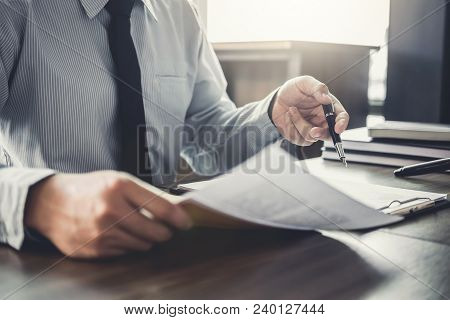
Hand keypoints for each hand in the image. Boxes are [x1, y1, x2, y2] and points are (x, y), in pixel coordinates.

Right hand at [24, 171, 192, 258]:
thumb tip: (175, 209)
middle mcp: (110, 210)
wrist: (52, 203)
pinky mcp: (95, 249)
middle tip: (165, 228)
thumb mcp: (117, 180)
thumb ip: (145, 194)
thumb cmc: (90, 188)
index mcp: (119, 187)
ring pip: (143, 245)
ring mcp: (102, 232)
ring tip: (137, 228)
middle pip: (156, 232)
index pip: (162, 208)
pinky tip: (118, 234)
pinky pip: (126, 252)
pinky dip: (128, 244)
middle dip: (165, 232)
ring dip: (146, 239)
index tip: (186, 223)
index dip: (179, 219)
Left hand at [272, 76, 349, 145]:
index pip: (341, 117)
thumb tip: (327, 98)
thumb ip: (318, 88)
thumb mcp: (305, 83)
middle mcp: (323, 120)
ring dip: (299, 123)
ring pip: (311, 136)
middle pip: (329, 135)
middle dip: (322, 134)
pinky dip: (291, 127)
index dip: (342, 123)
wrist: (277, 99)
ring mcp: (312, 129)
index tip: (338, 128)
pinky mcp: (300, 136)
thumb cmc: (294, 90)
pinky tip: (288, 118)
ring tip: (291, 110)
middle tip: (313, 131)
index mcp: (329, 107)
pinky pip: (298, 139)